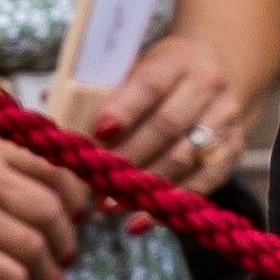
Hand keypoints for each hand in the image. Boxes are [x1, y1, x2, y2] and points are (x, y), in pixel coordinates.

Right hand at [0, 127, 87, 279]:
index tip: (79, 212)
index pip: (55, 164)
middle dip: (67, 237)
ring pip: (36, 246)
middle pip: (51, 209)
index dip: (76, 194)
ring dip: (48, 269)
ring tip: (49, 278)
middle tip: (67, 252)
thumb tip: (65, 184)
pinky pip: (12, 274)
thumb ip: (7, 160)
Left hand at [73, 31, 254, 213]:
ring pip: (184, 158)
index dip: (125, 109)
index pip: (151, 84)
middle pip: (167, 126)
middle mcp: (208, 87)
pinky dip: (171, 205)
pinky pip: (203, 183)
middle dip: (128, 157)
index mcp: (178, 59)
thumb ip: (100, 89)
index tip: (98, 132)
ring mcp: (225, 120)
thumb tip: (48, 107)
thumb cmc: (162, 73)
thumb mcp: (136, 66)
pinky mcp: (232, 151)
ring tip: (108, 205)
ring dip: (144, 186)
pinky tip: (141, 219)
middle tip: (94, 181)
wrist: (218, 68)